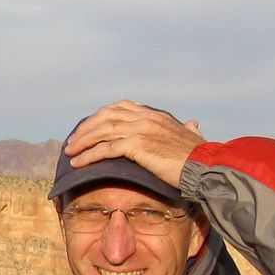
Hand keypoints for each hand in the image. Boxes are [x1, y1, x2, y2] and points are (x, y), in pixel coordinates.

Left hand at [63, 102, 204, 188]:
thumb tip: (193, 123)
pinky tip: (77, 163)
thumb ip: (189, 128)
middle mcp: (145, 118)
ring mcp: (140, 129)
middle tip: (73, 141)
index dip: (101, 116)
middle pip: (105, 116)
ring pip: (101, 131)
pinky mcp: (137, 145)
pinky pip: (105, 149)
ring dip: (82, 142)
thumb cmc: (200, 158)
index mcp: (155, 115)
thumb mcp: (193, 137)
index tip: (89, 127)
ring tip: (69, 152)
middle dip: (86, 128)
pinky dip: (88, 155)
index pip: (121, 107)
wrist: (205, 167)